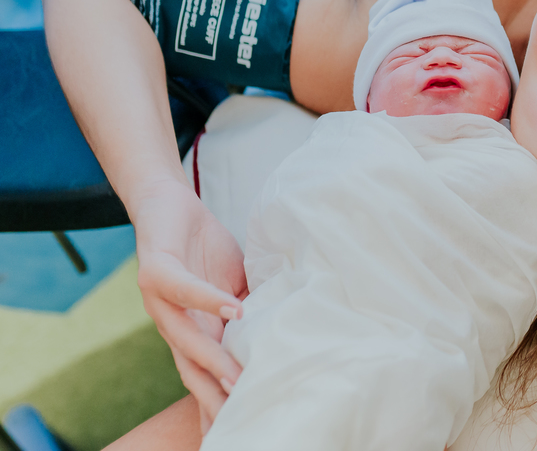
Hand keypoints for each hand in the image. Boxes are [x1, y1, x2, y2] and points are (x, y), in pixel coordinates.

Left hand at [133, 183, 247, 433]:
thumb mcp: (236, 286)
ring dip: (214, 361)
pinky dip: (210, 301)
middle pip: (194, 371)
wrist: (166, 204)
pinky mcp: (156, 272)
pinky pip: (184, 290)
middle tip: (236, 421)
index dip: (220, 404)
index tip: (239, 429)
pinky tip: (234, 310)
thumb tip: (285, 330)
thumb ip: (252, 311)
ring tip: (238, 378)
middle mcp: (175, 325)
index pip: (208, 377)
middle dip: (215, 398)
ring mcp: (161, 302)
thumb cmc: (204, 248)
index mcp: (196, 332)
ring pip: (188, 340)